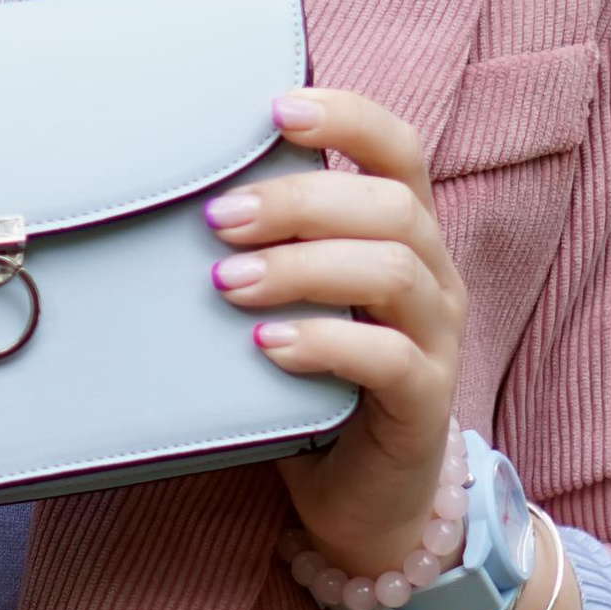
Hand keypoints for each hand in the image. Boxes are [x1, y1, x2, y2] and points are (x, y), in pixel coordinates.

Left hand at [206, 87, 465, 581]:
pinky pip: (389, 358)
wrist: (367, 500)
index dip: (348, 117)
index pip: (400, 150)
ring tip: (228, 283)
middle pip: (390, 205)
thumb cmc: (316, 384)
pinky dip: (323, 342)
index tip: (278, 109)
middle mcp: (433, 276)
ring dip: (301, 266)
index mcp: (405, 235)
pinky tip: (266, 346)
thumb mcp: (293, 302)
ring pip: (392, 271)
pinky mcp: (424, 403)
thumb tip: (174, 197)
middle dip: (298, 201)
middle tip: (218, 221)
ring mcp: (437, 340)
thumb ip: (264, 248)